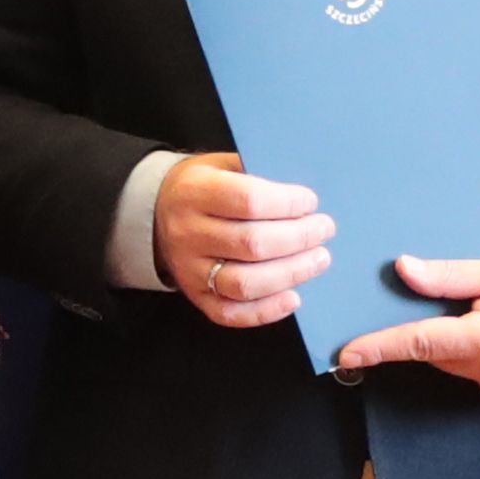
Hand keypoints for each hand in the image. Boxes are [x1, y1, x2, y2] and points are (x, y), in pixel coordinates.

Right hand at [155, 152, 332, 330]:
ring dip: (291, 274)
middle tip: (324, 229)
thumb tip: (303, 196)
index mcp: (195, 193)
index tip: (310, 202)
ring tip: (319, 259)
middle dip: (299, 238)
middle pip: (252, 244)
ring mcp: (190, 270)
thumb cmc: (202, 186)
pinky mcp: (196, 297)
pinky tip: (293, 298)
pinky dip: (266, 311)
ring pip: (245, 283)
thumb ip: (257, 174)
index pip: (248, 201)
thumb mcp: (221, 165)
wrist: (154, 213)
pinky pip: (231, 313)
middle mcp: (189, 234)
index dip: (287, 204)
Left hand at [335, 253, 479, 402]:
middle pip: (435, 352)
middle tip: (462, 297)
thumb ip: (450, 277)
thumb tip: (403, 271)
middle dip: (432, 327)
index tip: (345, 355)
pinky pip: (476, 373)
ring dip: (456, 340)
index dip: (378, 348)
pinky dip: (476, 353)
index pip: (418, 343)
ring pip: (454, 364)